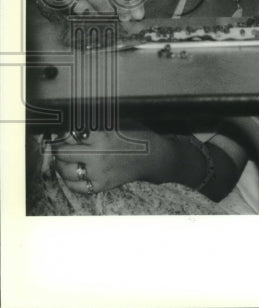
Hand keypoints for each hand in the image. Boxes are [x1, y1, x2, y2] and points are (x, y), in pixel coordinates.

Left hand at [50, 128, 171, 194]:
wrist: (153, 157)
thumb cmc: (136, 136)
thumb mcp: (118, 123)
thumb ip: (97, 122)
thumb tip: (74, 120)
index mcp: (102, 136)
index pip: (70, 134)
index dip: (63, 132)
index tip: (61, 132)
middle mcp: (98, 155)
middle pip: (64, 153)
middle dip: (58, 147)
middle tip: (57, 144)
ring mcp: (98, 172)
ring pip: (65, 171)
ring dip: (60, 163)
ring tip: (62, 158)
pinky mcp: (100, 185)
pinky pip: (75, 186)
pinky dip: (68, 180)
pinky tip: (70, 173)